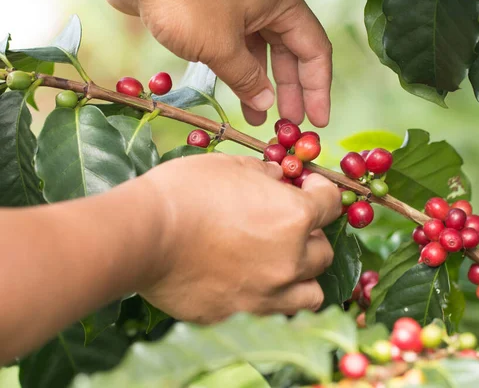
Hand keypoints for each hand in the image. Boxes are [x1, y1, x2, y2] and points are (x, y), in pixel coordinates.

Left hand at [102, 0, 331, 126]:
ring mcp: (238, 9)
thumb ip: (246, 78)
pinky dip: (239, 73)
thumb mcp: (221, 46)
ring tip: (259, 119)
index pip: (313, 49)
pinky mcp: (212, 16)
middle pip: (290, 52)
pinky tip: (238, 96)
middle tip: (289, 124)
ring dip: (262, 86)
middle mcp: (264, 3)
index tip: (317, 120)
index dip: (318, 88)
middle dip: (290, 90)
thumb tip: (264, 103)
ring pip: (261, 53)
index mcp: (279, 2)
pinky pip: (235, 49)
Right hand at [137, 154, 340, 321]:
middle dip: (311, 235)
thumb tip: (278, 177)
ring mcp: (268, 294)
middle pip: (324, 251)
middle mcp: (291, 260)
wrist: (144, 236)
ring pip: (310, 293)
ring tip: (283, 264)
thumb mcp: (230, 166)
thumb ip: (263, 173)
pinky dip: (271, 296)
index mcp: (294, 217)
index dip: (322, 190)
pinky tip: (251, 282)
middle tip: (289, 225)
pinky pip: (271, 310)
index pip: (331, 204)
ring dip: (303, 276)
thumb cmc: (186, 192)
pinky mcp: (242, 316)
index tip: (310, 186)